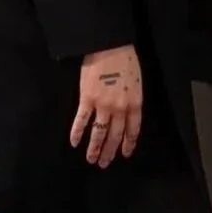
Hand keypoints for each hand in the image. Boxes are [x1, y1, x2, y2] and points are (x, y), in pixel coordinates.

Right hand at [71, 45, 142, 167]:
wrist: (110, 48)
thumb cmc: (126, 62)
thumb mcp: (137, 84)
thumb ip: (132, 101)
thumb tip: (127, 115)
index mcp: (135, 104)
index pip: (132, 130)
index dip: (128, 144)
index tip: (124, 154)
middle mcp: (120, 109)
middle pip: (115, 135)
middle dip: (110, 152)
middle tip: (104, 164)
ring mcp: (103, 106)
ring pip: (99, 133)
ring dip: (95, 148)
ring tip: (91, 160)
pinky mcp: (87, 100)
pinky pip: (82, 120)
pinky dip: (77, 133)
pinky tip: (74, 143)